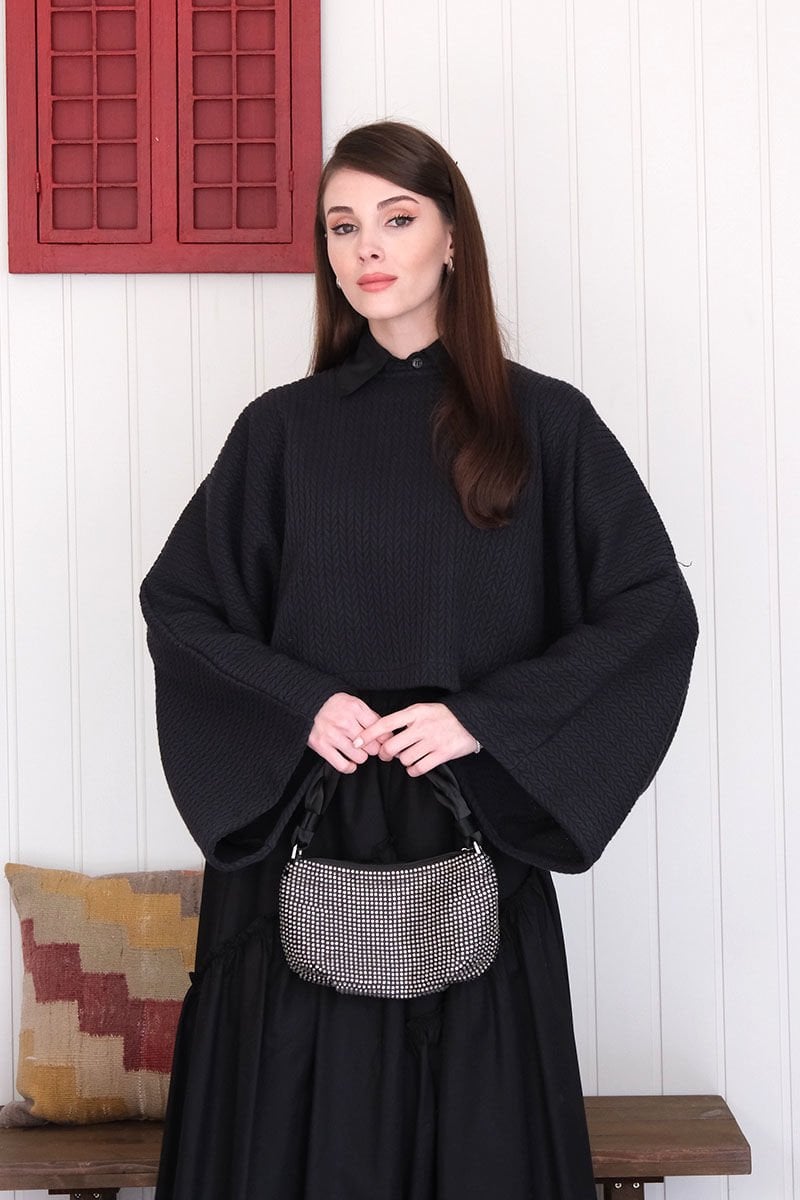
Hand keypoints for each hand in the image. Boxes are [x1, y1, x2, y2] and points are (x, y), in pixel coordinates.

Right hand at [307, 692, 388, 772]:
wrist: (308, 705)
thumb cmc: (334, 706)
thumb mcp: (354, 703)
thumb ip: (370, 717)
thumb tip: (386, 735)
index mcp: (355, 708)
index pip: (380, 730)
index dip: (384, 738)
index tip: (382, 742)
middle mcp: (344, 721)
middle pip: (372, 746)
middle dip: (372, 748)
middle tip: (368, 746)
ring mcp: (332, 735)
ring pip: (361, 757)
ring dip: (361, 756)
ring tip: (357, 751)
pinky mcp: (321, 746)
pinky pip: (343, 766)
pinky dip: (350, 767)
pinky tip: (350, 761)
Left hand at [353, 702, 477, 775]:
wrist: (472, 721)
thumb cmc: (442, 716)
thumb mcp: (423, 710)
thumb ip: (404, 720)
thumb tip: (383, 734)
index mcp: (415, 712)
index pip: (385, 723)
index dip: (368, 734)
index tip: (356, 742)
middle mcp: (422, 726)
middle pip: (392, 746)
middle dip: (385, 754)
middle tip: (387, 755)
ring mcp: (433, 740)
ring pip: (405, 759)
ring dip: (403, 761)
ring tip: (408, 757)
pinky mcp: (443, 753)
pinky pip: (419, 768)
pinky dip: (413, 770)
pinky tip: (415, 766)